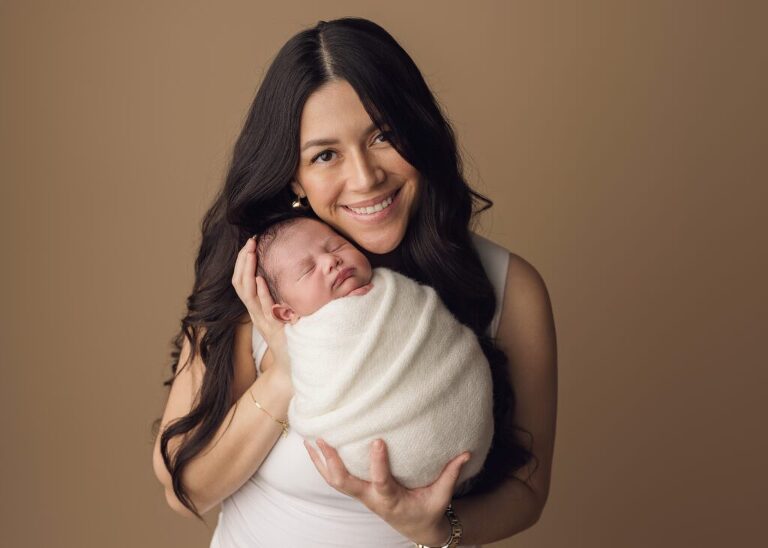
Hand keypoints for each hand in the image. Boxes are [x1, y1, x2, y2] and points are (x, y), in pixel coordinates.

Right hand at [231, 236, 289, 372]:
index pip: (242, 281)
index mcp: (257, 308)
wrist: (292, 369)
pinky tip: (261, 279)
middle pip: (240, 283)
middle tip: (250, 241)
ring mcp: (263, 321)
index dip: (243, 262)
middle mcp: (256, 313)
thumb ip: (282, 299)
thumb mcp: (284, 315)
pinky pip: (264, 309)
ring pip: (247, 293)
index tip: (250, 243)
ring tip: (250, 253)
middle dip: (243, 260)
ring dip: (248, 270)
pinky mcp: (273, 329)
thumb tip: (290, 277)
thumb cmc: (291, 340)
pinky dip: (261, 293)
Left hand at [304, 437, 470, 544]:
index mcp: (391, 500)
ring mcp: (361, 495)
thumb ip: (451, 474)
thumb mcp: (442, 496)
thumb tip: (467, 452)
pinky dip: (321, 463)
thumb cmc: (428, 509)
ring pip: (334, 481)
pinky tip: (311, 445)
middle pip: (345, 484)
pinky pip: (334, 478)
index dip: (378, 464)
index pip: (381, 483)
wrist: (416, 527)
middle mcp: (371, 498)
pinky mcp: (356, 489)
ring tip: (309, 438)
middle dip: (333, 463)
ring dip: (320, 462)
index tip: (378, 440)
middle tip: (324, 440)